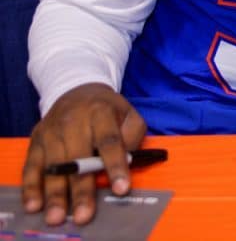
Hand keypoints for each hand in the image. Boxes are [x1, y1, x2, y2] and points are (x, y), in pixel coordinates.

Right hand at [22, 82, 146, 225]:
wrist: (77, 91)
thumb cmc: (108, 110)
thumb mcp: (129, 114)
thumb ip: (133, 136)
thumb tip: (127, 162)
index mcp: (100, 112)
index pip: (110, 141)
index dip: (116, 166)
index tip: (121, 189)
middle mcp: (72, 121)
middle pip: (78, 158)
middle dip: (82, 189)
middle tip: (85, 215)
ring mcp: (51, 131)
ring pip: (54, 166)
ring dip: (55, 193)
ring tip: (58, 216)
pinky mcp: (35, 141)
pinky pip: (31, 166)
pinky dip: (31, 187)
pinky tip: (34, 204)